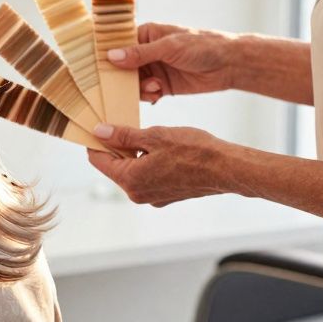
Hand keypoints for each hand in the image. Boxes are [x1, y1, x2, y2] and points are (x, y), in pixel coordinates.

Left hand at [86, 124, 233, 206]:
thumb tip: (99, 132)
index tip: (98, 127)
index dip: (95, 142)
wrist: (227, 168)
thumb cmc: (193, 151)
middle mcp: (137, 194)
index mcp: (130, 180)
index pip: (98, 160)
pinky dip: (148, 162)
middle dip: (116, 146)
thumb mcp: (153, 136)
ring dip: (134, 153)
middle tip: (124, 125)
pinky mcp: (166, 195)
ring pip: (132, 171)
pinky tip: (161, 149)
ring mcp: (152, 197)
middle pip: (114, 166)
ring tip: (146, 136)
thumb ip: (123, 135)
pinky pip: (147, 177)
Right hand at [105, 23, 237, 103]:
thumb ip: (140, 53)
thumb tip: (112, 56)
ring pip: (133, 82)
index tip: (98, 68)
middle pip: (122, 67)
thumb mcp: (169, 47)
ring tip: (155, 87)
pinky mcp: (163, 85)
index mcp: (146, 35)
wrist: (230, 64)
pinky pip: (146, 92)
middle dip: (123, 78)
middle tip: (125, 86)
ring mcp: (154, 69)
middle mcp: (146, 52)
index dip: (108, 56)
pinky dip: (148, 95)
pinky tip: (157, 94)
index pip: (119, 44)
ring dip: (139, 88)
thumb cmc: (202, 46)